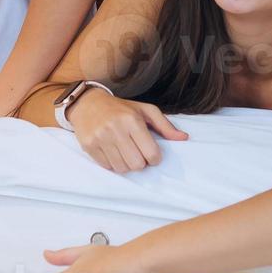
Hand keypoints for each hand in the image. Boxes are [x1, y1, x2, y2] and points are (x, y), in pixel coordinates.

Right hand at [70, 90, 188, 172]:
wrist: (88, 103)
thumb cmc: (121, 108)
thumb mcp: (145, 110)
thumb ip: (165, 125)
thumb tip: (184, 138)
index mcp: (132, 120)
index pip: (151, 154)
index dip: (154, 158)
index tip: (151, 152)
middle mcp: (115, 129)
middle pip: (137, 165)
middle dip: (140, 162)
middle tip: (137, 152)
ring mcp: (100, 138)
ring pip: (122, 168)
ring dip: (126, 164)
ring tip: (124, 151)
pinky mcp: (89, 146)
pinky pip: (108, 167)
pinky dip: (113, 163)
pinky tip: (113, 151)